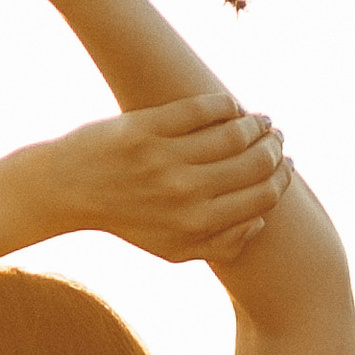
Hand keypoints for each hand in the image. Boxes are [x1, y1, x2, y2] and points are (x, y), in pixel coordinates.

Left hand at [37, 91, 292, 266]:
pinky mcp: (147, 127)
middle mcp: (184, 194)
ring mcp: (165, 159)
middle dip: (275, 148)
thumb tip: (261, 220)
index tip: (285, 165)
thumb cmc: (127, 219)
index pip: (260, 197)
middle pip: (254, 164)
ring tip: (260, 121)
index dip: (281, 178)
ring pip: (234, 134)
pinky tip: (232, 107)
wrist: (69, 190)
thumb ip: (219, 245)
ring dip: (257, 125)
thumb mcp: (172, 249)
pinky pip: (202, 109)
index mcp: (196, 225)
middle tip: (276, 138)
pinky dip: (226, 105)